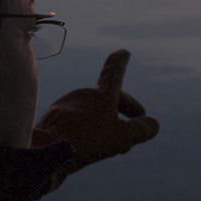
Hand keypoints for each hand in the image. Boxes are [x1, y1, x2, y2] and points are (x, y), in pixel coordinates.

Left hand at [31, 49, 158, 175]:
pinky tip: (89, 146)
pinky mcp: (54, 118)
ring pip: (92, 112)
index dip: (120, 62)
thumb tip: (154, 125)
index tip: (123, 51)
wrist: (46, 150)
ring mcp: (66, 105)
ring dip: (107, 123)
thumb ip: (140, 130)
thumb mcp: (121, 137)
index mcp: (101, 95)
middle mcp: (83, 95)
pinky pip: (77, 120)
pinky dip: (88, 129)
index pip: (114, 73)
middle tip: (138, 119)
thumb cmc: (86, 140)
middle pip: (109, 98)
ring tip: (115, 145)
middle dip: (126, 108)